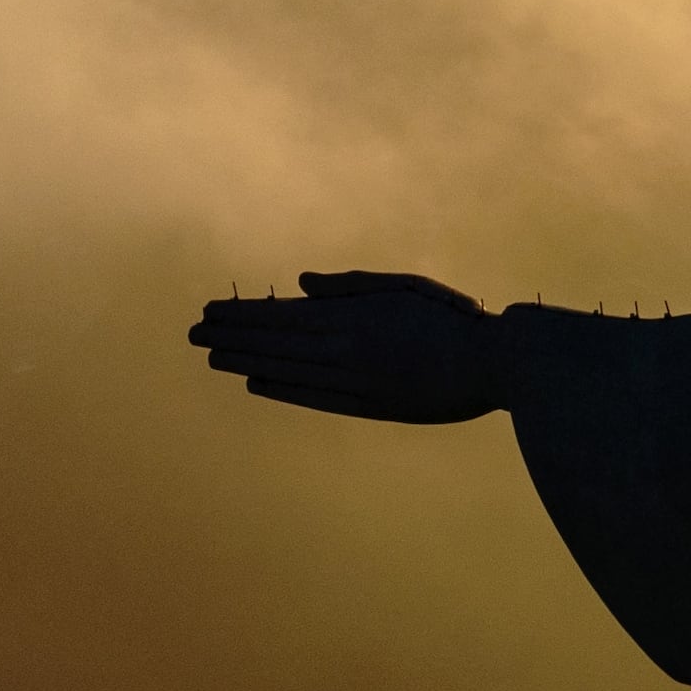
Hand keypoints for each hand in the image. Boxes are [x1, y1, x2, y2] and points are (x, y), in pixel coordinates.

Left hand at [191, 270, 507, 424]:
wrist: (497, 365)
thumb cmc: (455, 320)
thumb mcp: (404, 287)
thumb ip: (350, 286)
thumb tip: (300, 284)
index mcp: (355, 316)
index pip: (284, 314)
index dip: (244, 313)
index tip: (211, 310)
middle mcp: (348, 349)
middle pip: (277, 342)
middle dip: (232, 335)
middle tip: (193, 332)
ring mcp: (356, 381)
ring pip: (287, 370)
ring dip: (245, 362)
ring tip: (212, 356)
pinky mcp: (370, 406)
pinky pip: (314, 397)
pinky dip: (281, 390)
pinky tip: (255, 383)